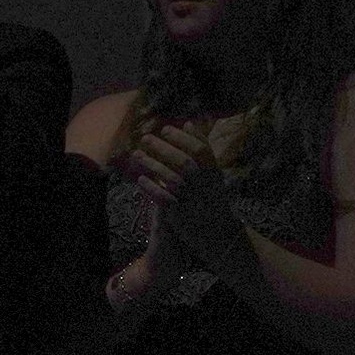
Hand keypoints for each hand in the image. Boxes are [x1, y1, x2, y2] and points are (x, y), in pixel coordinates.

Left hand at [129, 122, 237, 255]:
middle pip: (183, 161)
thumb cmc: (211, 197)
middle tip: (145, 137)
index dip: (182, 137)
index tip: (165, 128)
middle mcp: (203, 183)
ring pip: (171, 178)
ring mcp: (192, 198)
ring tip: (136, 154)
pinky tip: (139, 179)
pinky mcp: (180, 213)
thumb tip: (189, 122)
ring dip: (152, 164)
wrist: (217, 232)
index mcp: (212, 172)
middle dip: (163, 147)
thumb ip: (201, 149)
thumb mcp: (211, 171)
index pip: (200, 149)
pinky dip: (151, 188)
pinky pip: (164, 198)